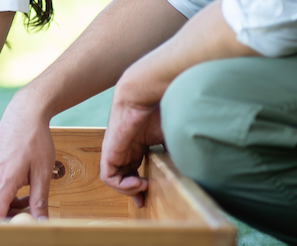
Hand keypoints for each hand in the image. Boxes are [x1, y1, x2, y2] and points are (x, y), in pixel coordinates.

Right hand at [0, 92, 56, 218]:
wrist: (23, 115)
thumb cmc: (34, 140)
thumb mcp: (42, 173)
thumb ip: (40, 201)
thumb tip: (41, 224)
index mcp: (2, 182)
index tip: (11, 233)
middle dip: (4, 224)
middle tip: (23, 227)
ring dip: (7, 213)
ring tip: (30, 210)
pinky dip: (6, 202)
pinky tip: (25, 198)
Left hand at [99, 66, 165, 206]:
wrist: (143, 94)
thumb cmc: (159, 108)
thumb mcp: (170, 135)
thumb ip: (175, 152)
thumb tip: (189, 168)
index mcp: (138, 143)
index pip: (134, 168)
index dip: (140, 184)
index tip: (149, 195)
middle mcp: (125, 148)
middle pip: (123, 176)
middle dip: (132, 192)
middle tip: (143, 202)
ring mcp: (115, 150)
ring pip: (114, 178)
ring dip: (127, 189)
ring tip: (142, 186)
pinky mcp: (109, 151)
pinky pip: (108, 175)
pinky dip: (121, 185)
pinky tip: (138, 180)